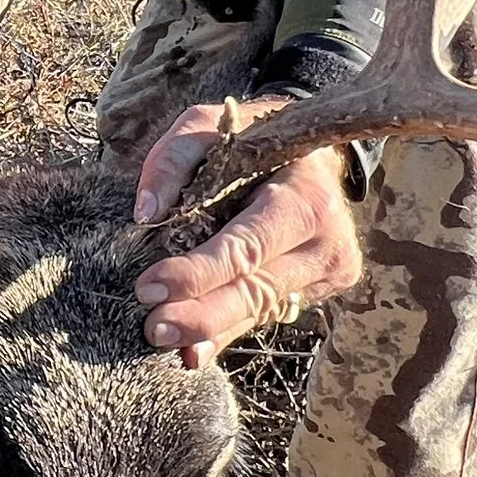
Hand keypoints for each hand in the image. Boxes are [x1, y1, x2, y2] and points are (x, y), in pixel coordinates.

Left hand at [129, 93, 362, 365]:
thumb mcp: (208, 125)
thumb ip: (173, 159)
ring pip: (262, 310)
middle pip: (257, 289)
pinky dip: (229, 331)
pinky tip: (196, 350)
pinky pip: (268, 313)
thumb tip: (146, 213)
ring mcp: (330, 271)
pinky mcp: (322, 289)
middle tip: (153, 327)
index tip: (149, 288)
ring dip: (212, 331)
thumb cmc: (252, 137)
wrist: (312, 153)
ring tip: (168, 342)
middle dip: (201, 314)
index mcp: (306, 197)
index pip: (248, 247)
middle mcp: (327, 242)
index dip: (198, 273)